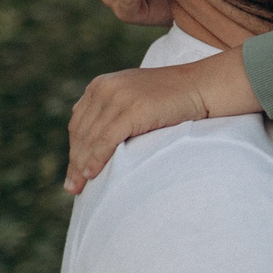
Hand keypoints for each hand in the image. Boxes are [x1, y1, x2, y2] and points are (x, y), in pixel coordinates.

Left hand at [64, 48, 261, 193]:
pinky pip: (105, 140)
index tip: (74, 171)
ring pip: (90, 138)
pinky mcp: (131, 109)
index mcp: (101, 85)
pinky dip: (96, 159)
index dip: (74, 149)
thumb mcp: (134, 99)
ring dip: (81, 165)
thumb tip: (98, 143)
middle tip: (72, 187)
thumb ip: (113, 112)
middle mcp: (104, 88)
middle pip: (81, 132)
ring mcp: (117, 97)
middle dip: (75, 161)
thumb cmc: (171, 99)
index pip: (78, 123)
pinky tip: (92, 174)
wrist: (200, 87)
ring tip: (79, 187)